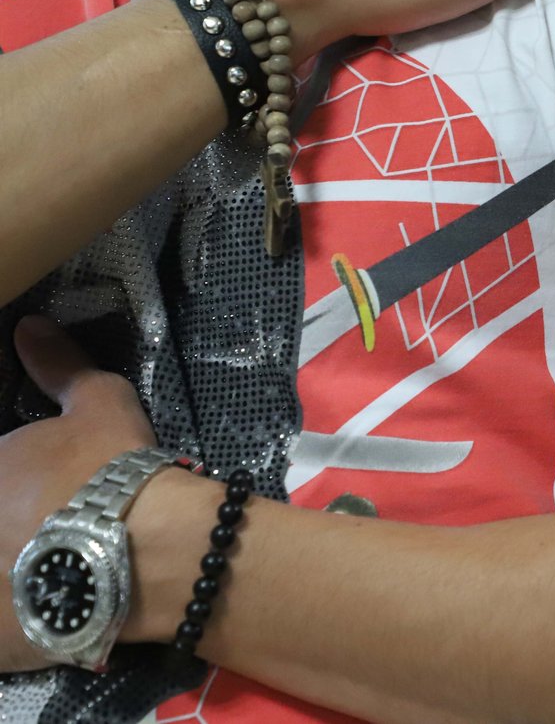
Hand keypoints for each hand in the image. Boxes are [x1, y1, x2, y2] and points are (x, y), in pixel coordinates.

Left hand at [0, 317, 157, 671]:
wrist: (146, 548)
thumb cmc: (115, 469)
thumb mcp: (98, 403)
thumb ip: (59, 367)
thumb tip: (29, 326)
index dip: (12, 481)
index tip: (42, 490)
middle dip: (7, 525)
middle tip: (44, 527)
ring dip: (6, 567)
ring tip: (40, 566)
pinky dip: (10, 624)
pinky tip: (35, 612)